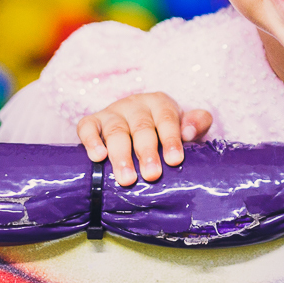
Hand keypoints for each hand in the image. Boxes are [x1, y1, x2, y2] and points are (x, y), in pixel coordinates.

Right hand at [77, 92, 213, 185]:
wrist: (134, 126)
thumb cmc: (163, 131)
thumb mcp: (184, 125)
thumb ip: (196, 124)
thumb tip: (190, 132)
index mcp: (159, 103)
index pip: (167, 119)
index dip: (171, 139)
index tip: (175, 160)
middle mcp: (135, 105)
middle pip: (141, 128)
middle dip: (147, 152)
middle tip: (152, 175)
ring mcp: (112, 112)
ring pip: (116, 132)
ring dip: (121, 156)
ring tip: (127, 179)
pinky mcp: (92, 121)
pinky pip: (88, 128)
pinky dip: (91, 141)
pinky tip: (97, 156)